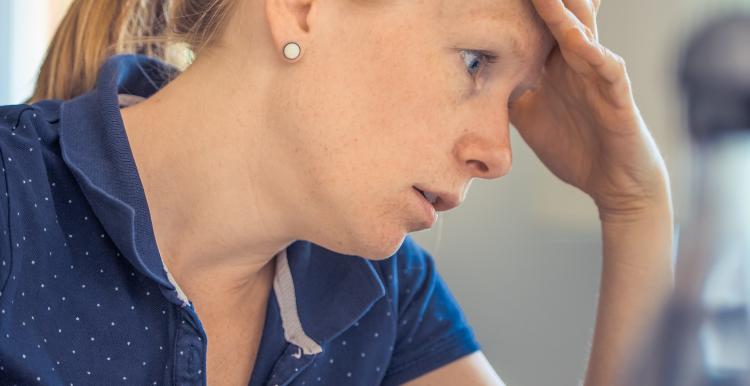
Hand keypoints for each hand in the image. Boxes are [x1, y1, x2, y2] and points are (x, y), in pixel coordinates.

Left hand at [510, 0, 669, 218]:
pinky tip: (579, 40)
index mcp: (555, 64)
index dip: (521, 7)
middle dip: (546, 0)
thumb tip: (471, 81)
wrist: (612, 182)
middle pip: (561, 18)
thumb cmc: (573, 145)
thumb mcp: (527, 117)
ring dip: (564, 12)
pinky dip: (595, 54)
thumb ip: (505, 93)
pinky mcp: (618, 97)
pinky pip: (608, 70)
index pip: (536, 25)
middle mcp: (578, 62)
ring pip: (583, 35)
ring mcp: (599, 75)